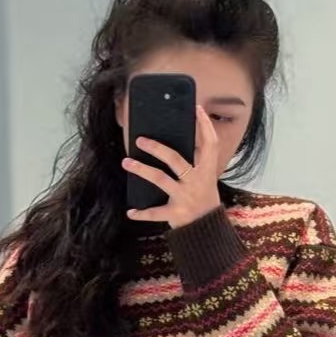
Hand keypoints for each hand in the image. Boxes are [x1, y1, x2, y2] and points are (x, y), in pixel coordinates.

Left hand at [122, 102, 222, 228]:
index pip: (209, 143)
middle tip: (139, 139)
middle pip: (175, 159)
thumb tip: (174, 139)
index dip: (205, 125)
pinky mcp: (175, 213)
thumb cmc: (203, 197)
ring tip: (125, 162)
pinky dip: (142, 213)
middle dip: (156, 148)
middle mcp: (196, 181)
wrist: (208, 228)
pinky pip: (155, 212)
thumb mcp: (205, 177)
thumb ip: (195, 161)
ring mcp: (184, 197)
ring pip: (160, 179)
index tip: (197, 108)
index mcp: (206, 170)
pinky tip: (130, 212)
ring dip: (141, 169)